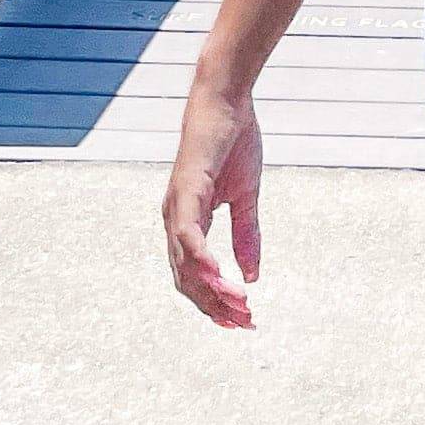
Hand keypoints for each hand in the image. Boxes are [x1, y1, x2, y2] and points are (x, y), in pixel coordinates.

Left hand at [164, 77, 263, 327]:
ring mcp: (176, 208)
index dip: (215, 300)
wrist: (226, 101)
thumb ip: (246, 235)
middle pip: (188, 280)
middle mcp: (174, 220)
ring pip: (187, 265)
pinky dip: (203, 262)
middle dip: (215, 306)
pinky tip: (223, 279)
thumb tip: (251, 276)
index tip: (241, 319)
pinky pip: (189, 237)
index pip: (195, 275)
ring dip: (213, 291)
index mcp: (187, 221)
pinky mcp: (185, 192)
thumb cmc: (233, 143)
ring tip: (239, 307)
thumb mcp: (245, 197)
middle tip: (245, 323)